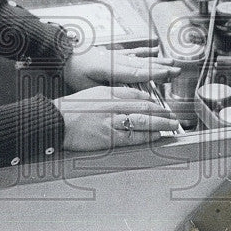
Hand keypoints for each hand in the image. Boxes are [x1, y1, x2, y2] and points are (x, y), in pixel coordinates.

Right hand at [53, 86, 180, 150]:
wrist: (57, 120)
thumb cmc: (72, 108)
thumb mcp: (94, 93)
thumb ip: (113, 94)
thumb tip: (132, 98)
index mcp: (110, 93)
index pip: (137, 95)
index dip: (153, 100)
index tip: (160, 105)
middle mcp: (114, 105)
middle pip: (145, 107)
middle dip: (162, 112)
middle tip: (173, 116)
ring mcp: (113, 121)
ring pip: (143, 121)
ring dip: (160, 123)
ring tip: (171, 125)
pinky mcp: (109, 137)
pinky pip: (133, 137)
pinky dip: (147, 136)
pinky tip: (156, 136)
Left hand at [63, 45, 180, 91]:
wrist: (65, 56)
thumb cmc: (74, 73)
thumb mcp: (88, 87)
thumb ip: (107, 91)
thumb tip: (125, 97)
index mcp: (113, 69)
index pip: (138, 73)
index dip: (155, 74)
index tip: (169, 75)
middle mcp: (118, 61)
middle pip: (144, 65)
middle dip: (162, 68)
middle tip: (178, 71)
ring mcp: (118, 56)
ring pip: (142, 58)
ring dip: (158, 60)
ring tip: (172, 61)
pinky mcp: (115, 54)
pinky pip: (134, 52)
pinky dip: (145, 51)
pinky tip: (154, 49)